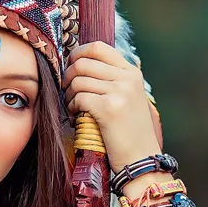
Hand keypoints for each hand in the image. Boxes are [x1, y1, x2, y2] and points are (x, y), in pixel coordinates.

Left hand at [60, 41, 163, 166]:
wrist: (141, 159)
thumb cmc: (129, 132)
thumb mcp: (127, 98)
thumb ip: (111, 80)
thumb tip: (79, 64)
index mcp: (131, 72)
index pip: (98, 47)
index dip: (77, 53)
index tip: (70, 67)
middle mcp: (127, 78)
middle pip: (82, 63)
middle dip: (67, 77)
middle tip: (66, 91)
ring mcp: (119, 91)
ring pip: (77, 80)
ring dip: (68, 95)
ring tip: (72, 108)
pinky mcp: (109, 108)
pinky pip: (78, 97)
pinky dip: (71, 107)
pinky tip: (74, 117)